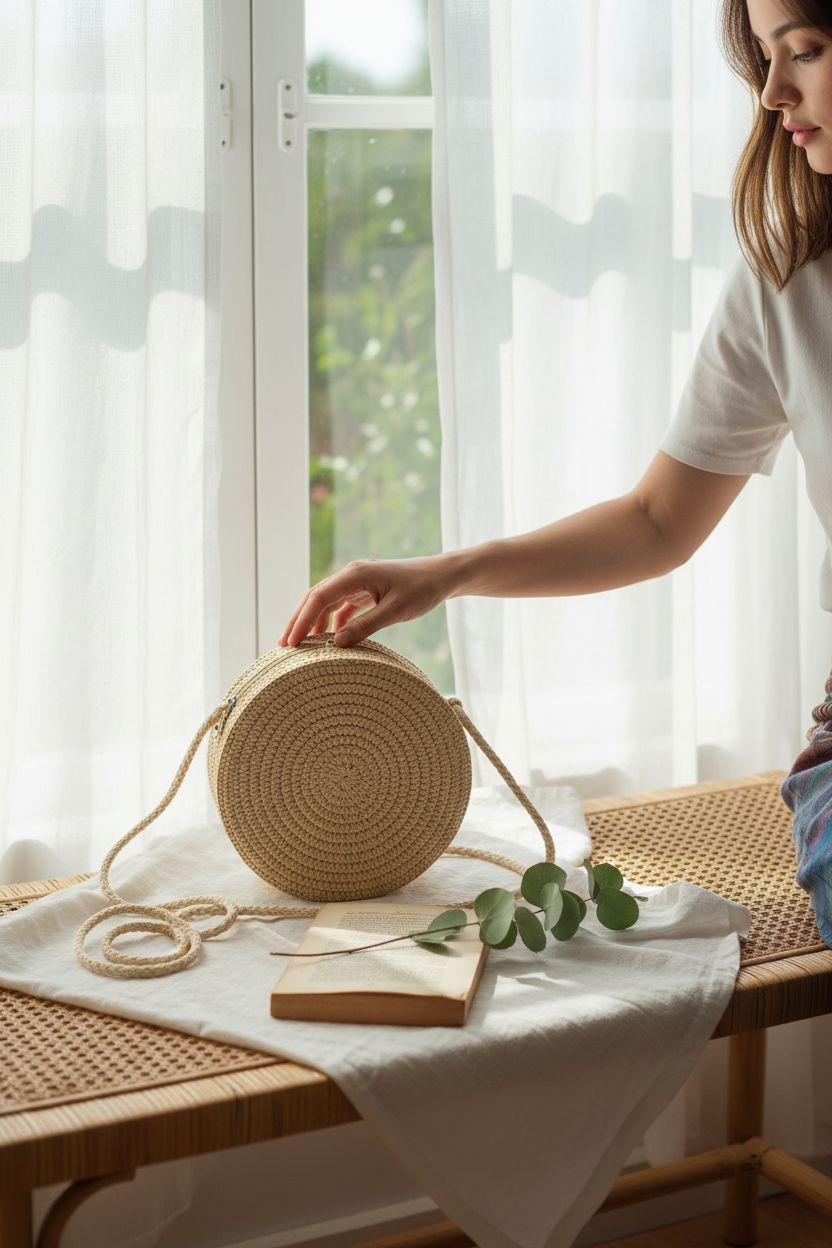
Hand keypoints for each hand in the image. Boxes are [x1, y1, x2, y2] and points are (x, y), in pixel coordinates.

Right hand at [279, 555, 452, 647]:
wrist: (443, 576)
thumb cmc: (423, 590)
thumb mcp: (395, 611)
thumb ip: (365, 627)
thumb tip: (335, 643)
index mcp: (355, 574)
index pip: (318, 597)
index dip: (301, 621)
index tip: (290, 643)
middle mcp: (352, 575)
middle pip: (315, 597)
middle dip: (299, 621)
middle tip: (284, 646)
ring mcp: (358, 581)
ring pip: (326, 602)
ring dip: (313, 622)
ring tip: (302, 645)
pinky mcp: (366, 590)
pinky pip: (341, 606)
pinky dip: (331, 621)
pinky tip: (327, 639)